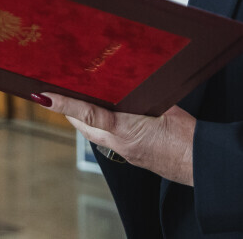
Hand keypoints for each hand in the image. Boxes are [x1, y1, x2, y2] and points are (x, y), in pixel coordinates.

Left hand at [35, 92, 195, 185]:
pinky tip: (115, 114)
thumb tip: (129, 79)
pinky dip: (106, 126)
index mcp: (125, 128)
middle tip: (59, 90)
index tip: (43, 97)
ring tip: (83, 96)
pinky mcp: (132, 156)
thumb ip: (143, 95)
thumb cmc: (186, 137)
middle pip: (84, 124)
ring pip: (96, 131)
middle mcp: (119, 142)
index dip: (64, 103)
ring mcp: (124, 151)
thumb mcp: (164, 105)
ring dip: (87, 117)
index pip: (87, 112)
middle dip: (70, 108)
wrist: (199, 164)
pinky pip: (110, 138)